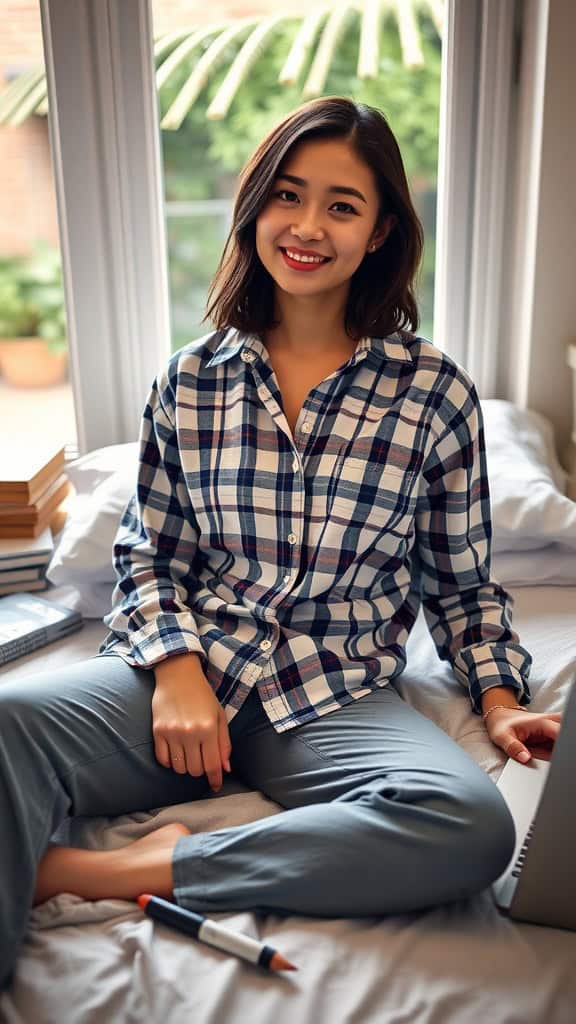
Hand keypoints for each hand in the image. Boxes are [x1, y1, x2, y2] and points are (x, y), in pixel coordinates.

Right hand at [152, 655, 231, 792]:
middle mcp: (190, 733)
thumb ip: (223, 743)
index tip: (216, 785)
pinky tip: (175, 752)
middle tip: (201, 758)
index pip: (212, 765)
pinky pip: (163, 760)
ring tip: (188, 753)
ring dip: (185, 766)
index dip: (215, 779)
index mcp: (209, 728)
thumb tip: (225, 768)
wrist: (177, 675)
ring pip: (179, 768)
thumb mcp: (219, 715)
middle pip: (195, 770)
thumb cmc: (202, 695)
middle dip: (200, 769)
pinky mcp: (157, 731)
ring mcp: (172, 732)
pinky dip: (170, 761)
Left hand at [484, 708, 562, 763]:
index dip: (563, 746)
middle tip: (556, 755)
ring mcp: (553, 728)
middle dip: (565, 744)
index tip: (559, 755)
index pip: (561, 732)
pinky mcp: (553, 734)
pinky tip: (546, 753)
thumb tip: (525, 758)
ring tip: (547, 754)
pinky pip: (561, 742)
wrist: (501, 717)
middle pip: (568, 731)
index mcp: (541, 722)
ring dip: (560, 747)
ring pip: (566, 736)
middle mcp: (550, 723)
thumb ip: (513, 747)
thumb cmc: (502, 725)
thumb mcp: (502, 737)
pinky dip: (558, 750)